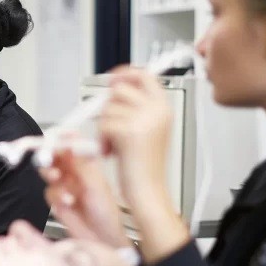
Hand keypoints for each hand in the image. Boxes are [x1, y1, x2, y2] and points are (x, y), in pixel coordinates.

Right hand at [40, 148, 128, 248]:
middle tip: (47, 158)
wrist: (102, 239)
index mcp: (87, 164)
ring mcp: (66, 186)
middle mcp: (75, 173)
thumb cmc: (107, 213)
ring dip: (50, 173)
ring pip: (49, 172)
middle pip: (55, 156)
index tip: (54, 137)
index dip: (61, 139)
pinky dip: (56, 195)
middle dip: (49, 156)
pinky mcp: (58, 201)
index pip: (71, 144)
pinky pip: (49, 192)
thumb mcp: (95, 185)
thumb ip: (80, 165)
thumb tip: (71, 143)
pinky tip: (67, 201)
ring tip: (56, 177)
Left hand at [98, 67, 172, 210]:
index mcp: (164, 108)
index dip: (125, 74)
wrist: (148, 190)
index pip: (144, 75)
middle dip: (107, 106)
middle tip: (108, 124)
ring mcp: (145, 119)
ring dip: (103, 127)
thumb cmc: (144, 167)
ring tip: (113, 145)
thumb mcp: (146, 130)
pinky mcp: (130, 132)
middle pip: (120, 88)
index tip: (112, 80)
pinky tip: (110, 152)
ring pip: (108, 107)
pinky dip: (102, 139)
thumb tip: (114, 89)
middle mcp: (157, 110)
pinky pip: (104, 124)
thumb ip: (135, 108)